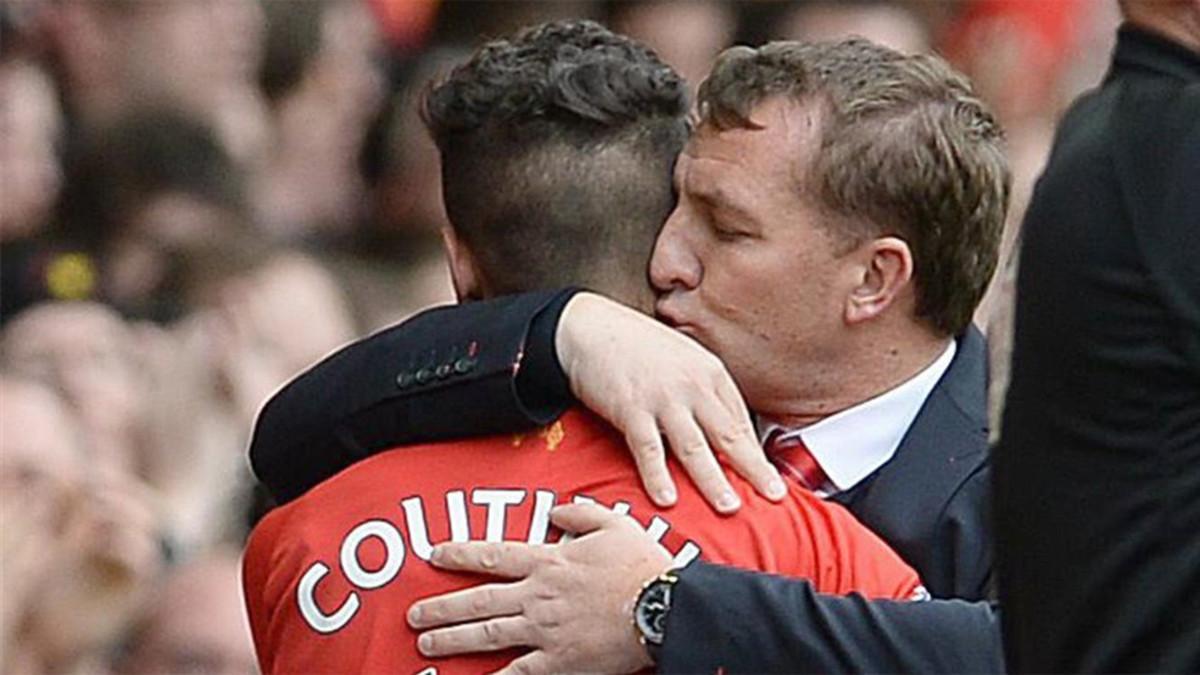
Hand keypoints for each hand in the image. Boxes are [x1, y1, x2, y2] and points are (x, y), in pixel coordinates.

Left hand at [408, 503, 673, 673]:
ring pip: (487, 636)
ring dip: (451, 639)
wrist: (663, 607)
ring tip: (425, 644)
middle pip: (479, 601)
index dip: (460, 554)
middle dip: (441, 607)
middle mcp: (538, 595)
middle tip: (413, 614)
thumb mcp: (614, 524)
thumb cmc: (642, 565)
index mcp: (549, 561)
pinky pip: (518, 674)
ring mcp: (544, 630)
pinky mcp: (558, 661)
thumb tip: (555, 510)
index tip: (434, 555)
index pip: (493, 556)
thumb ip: (581, 514)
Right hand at [556, 292, 784, 511]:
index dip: (756, 451)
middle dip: (753, 469)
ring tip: (729, 506)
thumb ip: (703, 389)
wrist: (590, 327)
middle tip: (774, 495)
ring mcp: (662, 398)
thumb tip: (722, 425)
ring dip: (713, 481)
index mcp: (710, 372)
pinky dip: (658, 476)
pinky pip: (649, 450)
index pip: (741, 420)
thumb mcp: (683, 358)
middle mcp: (692, 385)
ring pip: (695, 448)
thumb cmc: (636, 344)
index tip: (768, 476)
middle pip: (729, 435)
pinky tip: (668, 499)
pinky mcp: (631, 409)